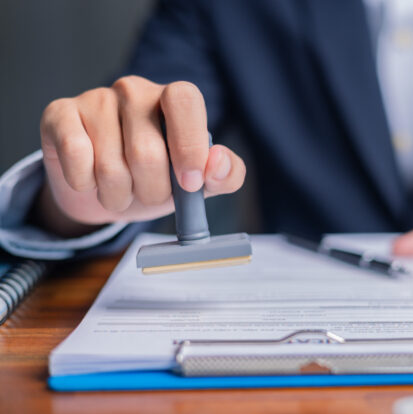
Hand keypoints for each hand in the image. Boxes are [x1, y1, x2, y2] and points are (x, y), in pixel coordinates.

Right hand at [39, 76, 244, 232]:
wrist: (104, 190)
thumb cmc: (157, 179)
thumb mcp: (199, 183)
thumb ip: (225, 174)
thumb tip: (218, 162)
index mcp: (173, 99)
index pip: (185, 99)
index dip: (188, 145)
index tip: (190, 183)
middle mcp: (134, 90)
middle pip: (147, 153)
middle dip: (152, 192)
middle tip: (149, 194)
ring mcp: (95, 99)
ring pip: (110, 167)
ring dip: (118, 196)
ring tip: (120, 190)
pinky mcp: (60, 114)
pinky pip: (76, 158)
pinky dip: (86, 185)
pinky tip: (90, 179)